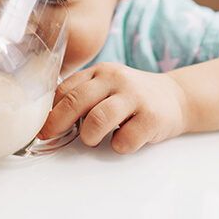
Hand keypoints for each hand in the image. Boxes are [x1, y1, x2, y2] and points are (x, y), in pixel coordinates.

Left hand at [38, 62, 190, 153]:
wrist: (176, 97)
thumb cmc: (132, 96)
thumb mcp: (107, 86)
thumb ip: (82, 94)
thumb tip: (49, 118)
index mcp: (100, 72)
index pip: (66, 88)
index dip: (49, 110)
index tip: (41, 126)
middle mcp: (116, 79)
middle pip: (77, 101)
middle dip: (58, 122)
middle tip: (50, 136)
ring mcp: (135, 96)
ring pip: (98, 119)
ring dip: (88, 135)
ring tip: (91, 139)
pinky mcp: (152, 117)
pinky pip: (125, 138)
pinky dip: (118, 146)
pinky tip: (122, 140)